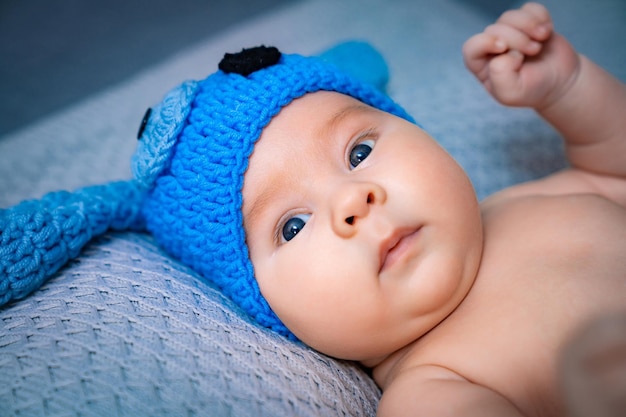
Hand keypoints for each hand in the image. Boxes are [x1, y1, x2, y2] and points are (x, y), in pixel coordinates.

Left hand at [463, 2, 579, 108]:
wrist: (559, 83)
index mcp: (482, 66)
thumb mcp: (511, 93)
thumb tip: (504, 53)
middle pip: (494, 29)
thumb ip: (500, 76)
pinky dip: (539, 17)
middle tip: (534, 51)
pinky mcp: (527, 24)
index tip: (503, 48)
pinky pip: (529, 9)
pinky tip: (546, 31)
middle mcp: (492, 48)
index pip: (471, 47)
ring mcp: (509, 33)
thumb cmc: (532, 90)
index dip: (484, 42)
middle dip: (516, 38)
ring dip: (528, 25)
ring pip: (510, 16)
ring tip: (541, 39)